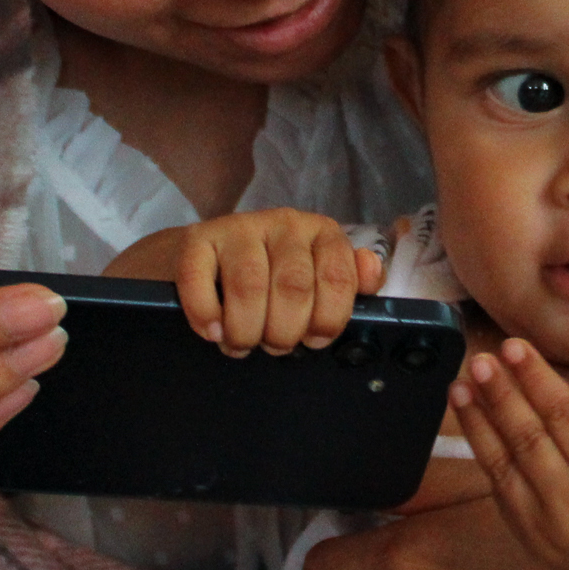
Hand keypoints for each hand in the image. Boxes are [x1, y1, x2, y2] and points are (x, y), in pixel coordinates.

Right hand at [141, 209, 380, 356]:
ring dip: (245, 331)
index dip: (328, 320)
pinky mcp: (197, 238)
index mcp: (322, 233)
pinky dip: (207, 317)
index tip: (313, 341)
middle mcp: (284, 223)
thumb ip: (350, 282)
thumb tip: (371, 272)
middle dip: (284, 332)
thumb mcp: (317, 278)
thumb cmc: (271, 278)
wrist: (207, 259)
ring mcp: (239, 227)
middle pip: (293, 287)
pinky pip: (200, 281)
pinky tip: (213, 332)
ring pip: (249, 287)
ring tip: (241, 344)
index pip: (338, 279)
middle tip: (274, 346)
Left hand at [449, 341, 568, 569]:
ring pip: (503, 465)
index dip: (535, 377)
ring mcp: (545, 525)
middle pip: (527, 436)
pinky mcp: (530, 542)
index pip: (563, 413)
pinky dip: (486, 458)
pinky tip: (475, 428)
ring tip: (459, 388)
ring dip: (478, 423)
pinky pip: (501, 493)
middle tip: (479, 360)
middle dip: (499, 394)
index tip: (512, 346)